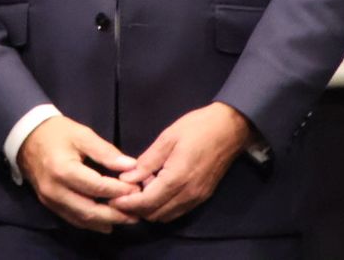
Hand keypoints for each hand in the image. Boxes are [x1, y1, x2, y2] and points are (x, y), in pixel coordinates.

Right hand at [16, 115, 139, 231]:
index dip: (119, 190)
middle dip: (116, 214)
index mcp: (63, 169)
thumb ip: (106, 152)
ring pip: (82, 219)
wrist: (26, 137)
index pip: (97, 186)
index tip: (137, 190)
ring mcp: (50, 200)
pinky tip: (107, 223)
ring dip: (106, 222)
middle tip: (137, 213)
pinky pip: (72, 219)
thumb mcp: (82, 135)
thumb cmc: (57, 133)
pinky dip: (91, 223)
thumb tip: (131, 166)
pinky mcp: (49, 204)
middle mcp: (55, 190)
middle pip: (89, 210)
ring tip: (127, 219)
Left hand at [114, 102, 250, 222]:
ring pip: (167, 216)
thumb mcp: (167, 138)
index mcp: (177, 178)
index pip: (147, 202)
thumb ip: (147, 161)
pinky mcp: (203, 196)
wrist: (231, 128)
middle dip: (136, 209)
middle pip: (156, 214)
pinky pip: (178, 211)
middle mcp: (188, 194)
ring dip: (150, 209)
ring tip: (137, 192)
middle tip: (122, 195)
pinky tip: (155, 190)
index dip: (127, 204)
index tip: (112, 199)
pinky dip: (163, 207)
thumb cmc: (197, 128)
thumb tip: (126, 178)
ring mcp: (197, 197)